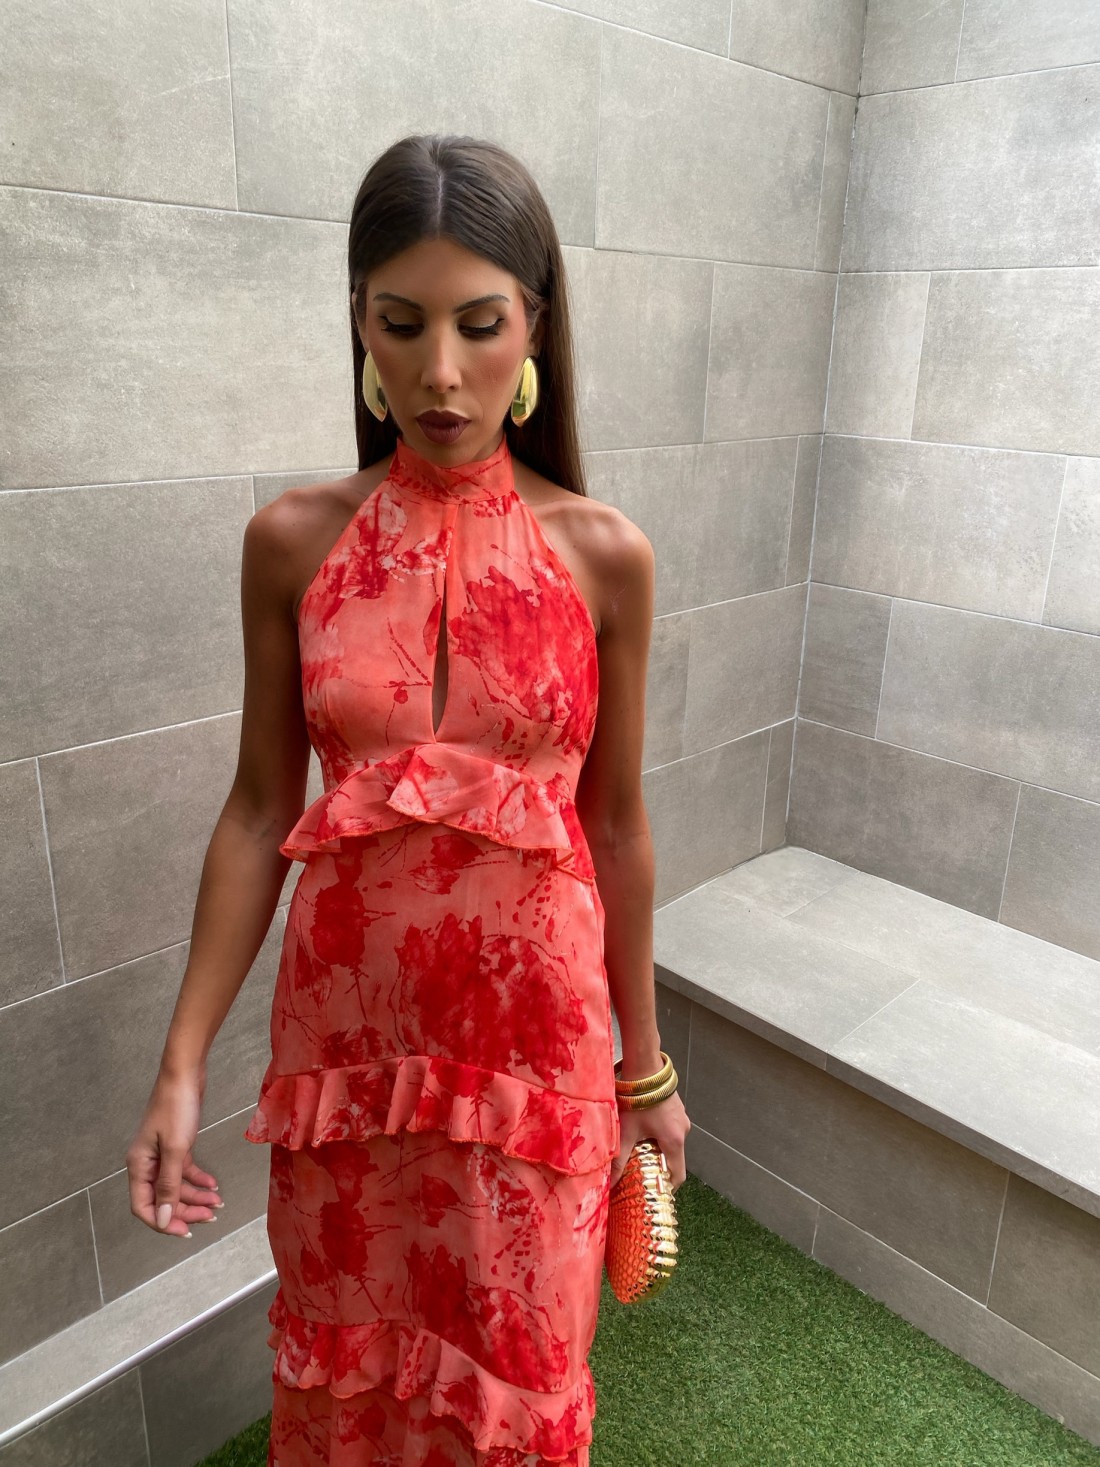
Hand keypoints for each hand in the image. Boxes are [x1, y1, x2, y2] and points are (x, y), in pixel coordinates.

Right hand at [126, 1067, 222, 1237]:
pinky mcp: (176, 1144)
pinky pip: (184, 1170)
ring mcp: (162, 1154)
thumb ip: (169, 1185)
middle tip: (210, 1217)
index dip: (163, 1222)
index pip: (144, 1206)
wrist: (185, 1073)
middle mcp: (147, 1163)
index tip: (186, 1231)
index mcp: (139, 1166)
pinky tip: (213, 1184)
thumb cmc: (176, 1108)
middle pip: (163, 1198)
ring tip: (218, 1201)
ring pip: (176, 1185)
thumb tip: (163, 1220)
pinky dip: (198, 1178)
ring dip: (195, 1196)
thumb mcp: (175, 1149)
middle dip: (186, 1210)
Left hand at [610, 1091, 690, 1192]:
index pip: (678, 1175)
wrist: (644, 1067)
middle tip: (640, 1172)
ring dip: (658, 1149)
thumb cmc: (636, 1101)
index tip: (652, 1190)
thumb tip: (608, 1184)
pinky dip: (660, 1134)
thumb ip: (619, 1160)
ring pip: (672, 1142)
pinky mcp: (676, 1107)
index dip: (666, 1186)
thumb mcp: (626, 1133)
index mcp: (674, 1141)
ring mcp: (681, 1118)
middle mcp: (683, 1131)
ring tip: (638, 1150)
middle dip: (658, 1167)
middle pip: (674, 1159)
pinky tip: (643, 1130)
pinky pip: (670, 1128)